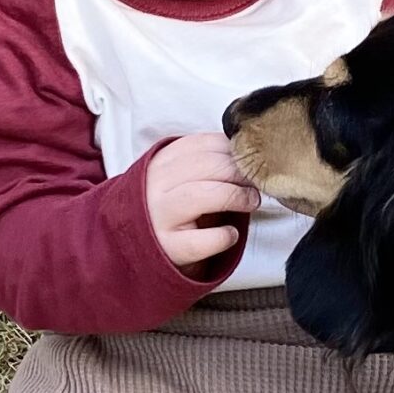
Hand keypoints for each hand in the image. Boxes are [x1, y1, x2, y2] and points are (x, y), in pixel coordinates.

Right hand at [145, 133, 260, 269]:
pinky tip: (230, 234)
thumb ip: (205, 163)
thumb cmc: (170, 209)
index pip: (203, 144)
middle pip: (206, 165)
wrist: (137, 248)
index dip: (233, 150)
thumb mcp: (178, 179)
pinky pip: (204, 239)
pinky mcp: (169, 247)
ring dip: (236, 196)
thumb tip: (248, 154)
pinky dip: (225, 235)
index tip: (249, 160)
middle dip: (239, 172)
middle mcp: (156, 186)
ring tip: (251, 202)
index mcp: (160, 163)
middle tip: (256, 182)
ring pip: (202, 195)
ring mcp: (160, 217)